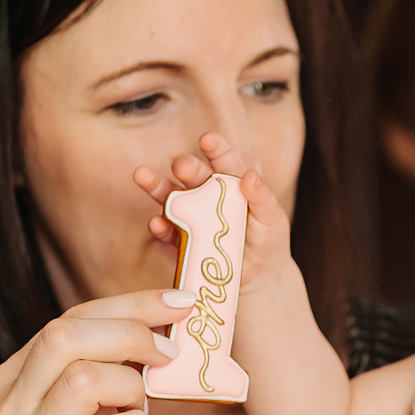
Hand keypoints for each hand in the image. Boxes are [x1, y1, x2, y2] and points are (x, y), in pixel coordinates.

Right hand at [0, 292, 176, 414]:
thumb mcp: (87, 409)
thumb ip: (107, 365)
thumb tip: (165, 319)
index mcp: (13, 381)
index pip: (67, 320)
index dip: (129, 305)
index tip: (178, 302)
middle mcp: (12, 409)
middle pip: (64, 337)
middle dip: (130, 333)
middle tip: (168, 351)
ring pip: (84, 380)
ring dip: (131, 386)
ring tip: (139, 407)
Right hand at [133, 132, 303, 305]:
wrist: (258, 274)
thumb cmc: (268, 239)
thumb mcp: (272, 218)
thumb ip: (263, 197)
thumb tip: (251, 176)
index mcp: (231, 182)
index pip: (223, 159)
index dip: (215, 148)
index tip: (208, 140)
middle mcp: (206, 194)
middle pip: (191, 175)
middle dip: (185, 166)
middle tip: (182, 166)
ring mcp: (191, 216)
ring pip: (170, 196)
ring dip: (156, 186)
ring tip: (142, 176)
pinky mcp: (181, 240)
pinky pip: (168, 232)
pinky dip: (160, 227)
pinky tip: (156, 222)